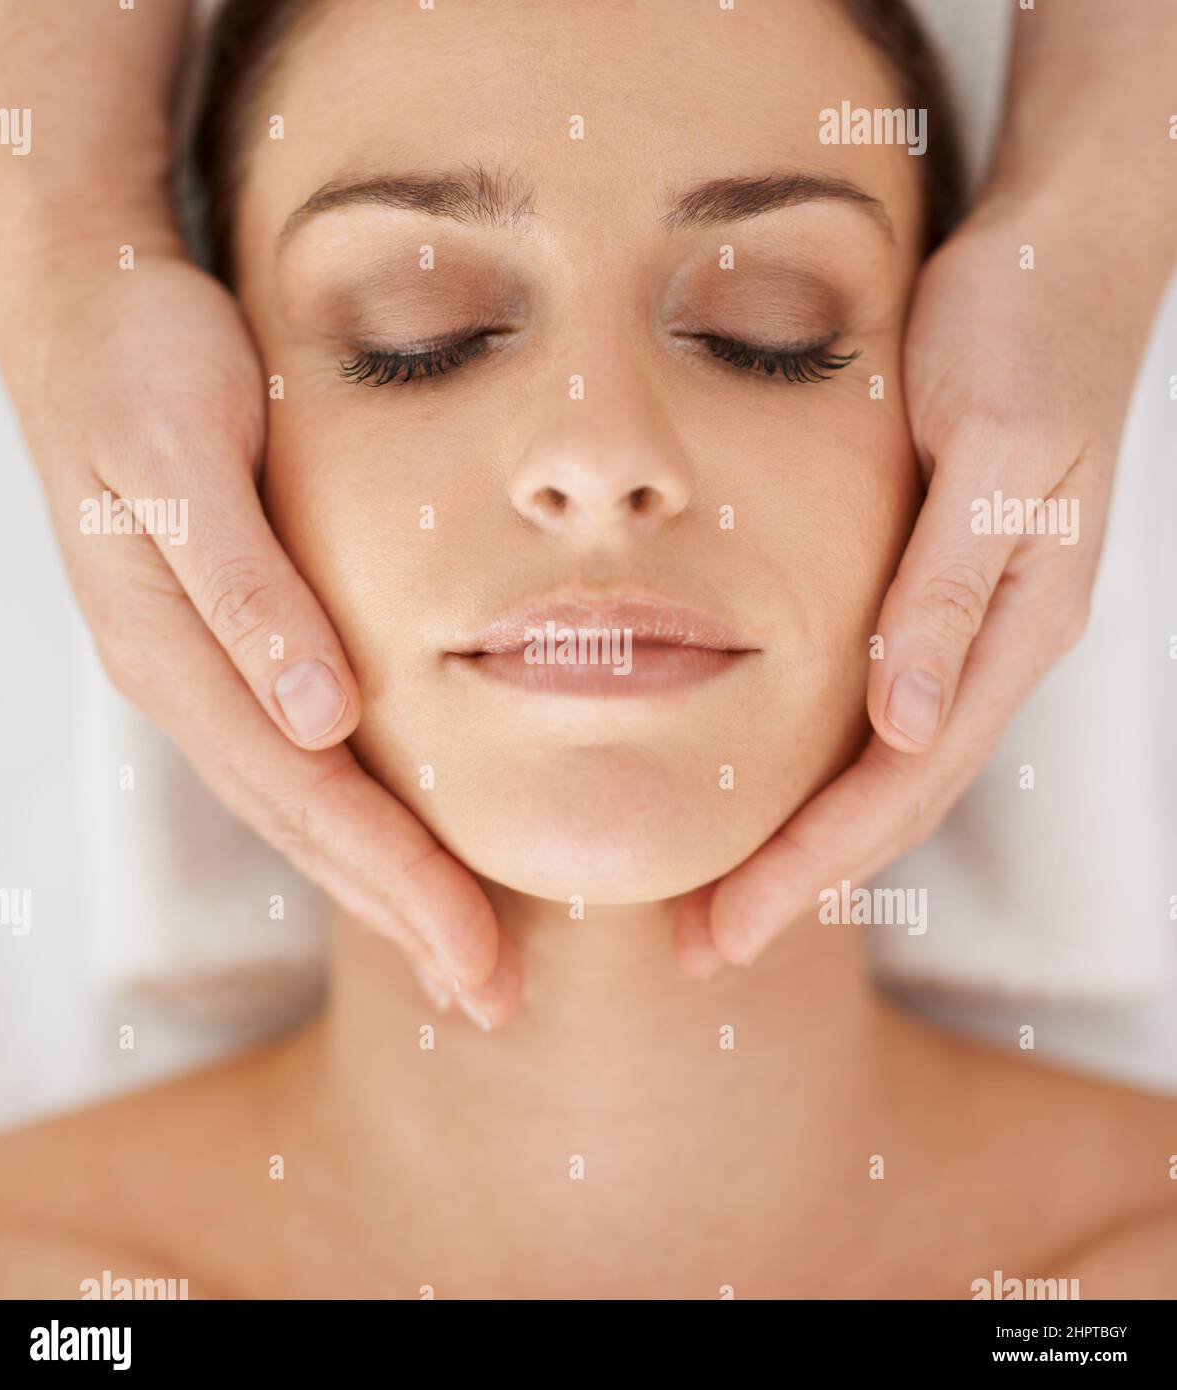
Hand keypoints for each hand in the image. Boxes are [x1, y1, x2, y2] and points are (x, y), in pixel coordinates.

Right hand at [0, 238, 517, 1024]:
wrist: (93, 311)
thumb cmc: (146, 366)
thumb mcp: (189, 457)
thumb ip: (247, 589)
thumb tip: (321, 719)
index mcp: (180, 657)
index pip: (311, 802)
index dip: (396, 886)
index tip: (478, 960)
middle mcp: (195, 685)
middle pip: (312, 830)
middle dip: (404, 917)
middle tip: (493, 999)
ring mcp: (211, 673)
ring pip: (309, 807)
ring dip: (387, 886)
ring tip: (463, 953)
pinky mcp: (237, 645)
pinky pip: (306, 759)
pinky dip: (364, 817)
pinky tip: (408, 842)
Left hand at [674, 195, 1153, 969]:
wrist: (1064, 251)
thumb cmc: (1028, 332)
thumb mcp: (989, 453)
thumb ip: (949, 591)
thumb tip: (903, 728)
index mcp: (1012, 630)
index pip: (900, 786)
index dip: (812, 866)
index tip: (728, 927)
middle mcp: (988, 647)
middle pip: (884, 800)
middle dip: (793, 881)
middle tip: (698, 950)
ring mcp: (963, 622)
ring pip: (876, 766)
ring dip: (798, 838)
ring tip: (714, 896)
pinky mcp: (930, 588)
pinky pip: (869, 706)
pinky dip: (811, 763)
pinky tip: (758, 783)